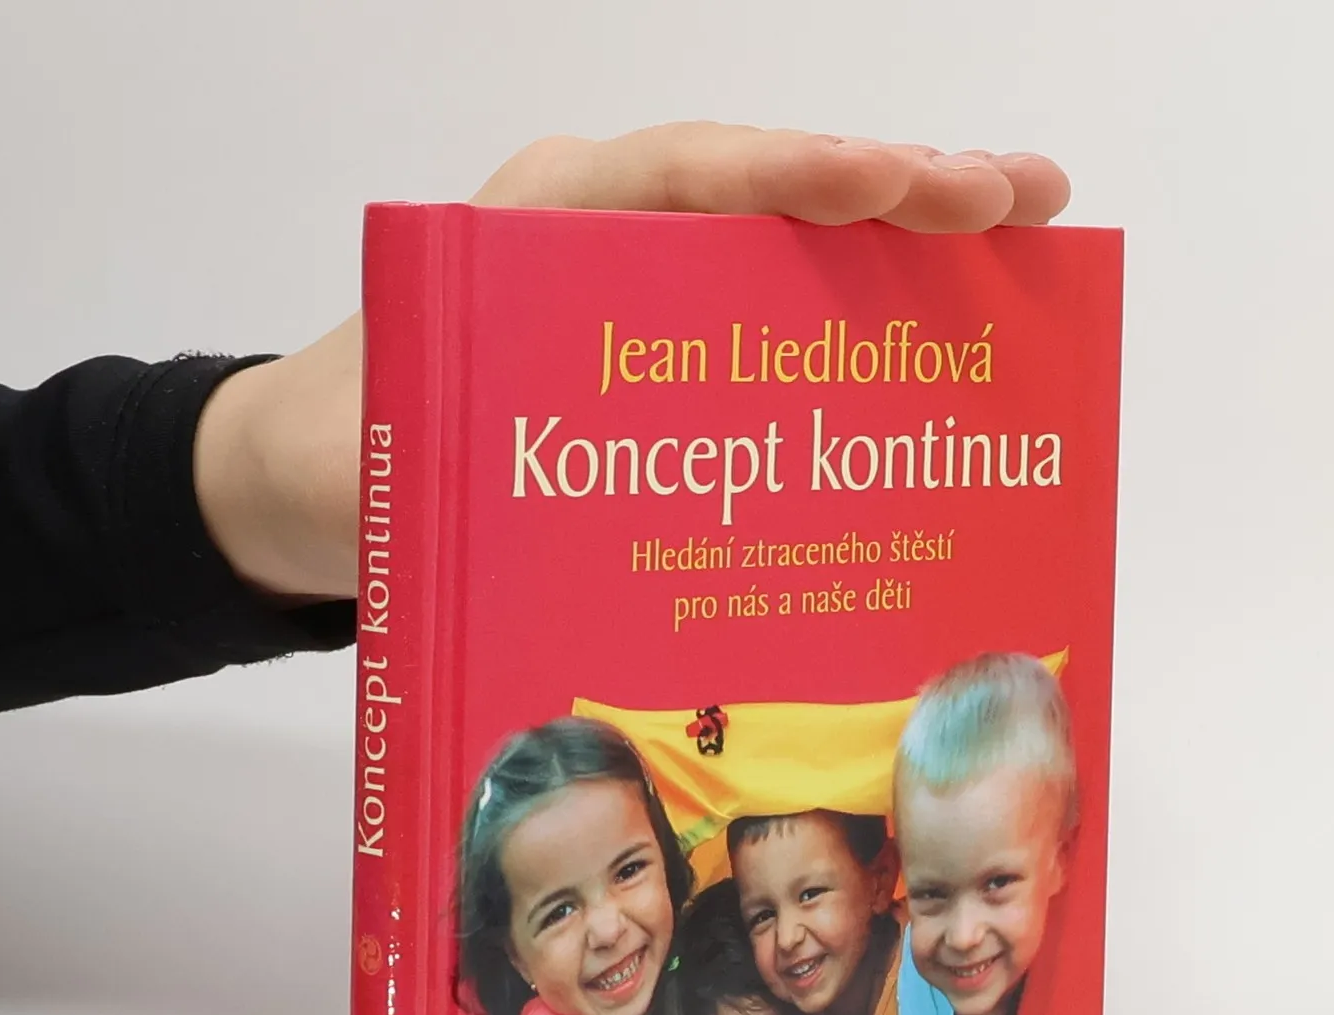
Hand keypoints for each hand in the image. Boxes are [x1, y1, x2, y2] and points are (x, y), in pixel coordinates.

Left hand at [193, 122, 1069, 599]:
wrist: (308, 482)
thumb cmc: (344, 459)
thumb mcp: (381, 461)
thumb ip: (451, 470)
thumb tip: (547, 518)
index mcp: (538, 229)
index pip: (685, 177)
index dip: (794, 178)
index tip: (893, 184)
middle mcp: (606, 237)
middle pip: (768, 194)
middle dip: (900, 190)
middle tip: (1025, 201)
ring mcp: (644, 290)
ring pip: (789, 249)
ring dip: (906, 247)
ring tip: (1026, 243)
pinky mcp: (666, 351)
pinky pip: (775, 319)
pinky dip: (859, 319)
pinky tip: (942, 346)